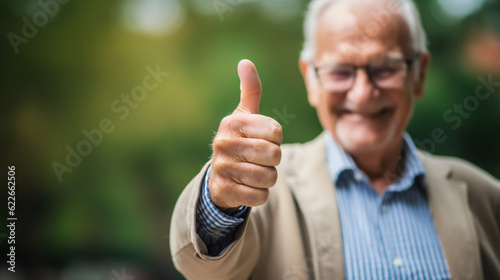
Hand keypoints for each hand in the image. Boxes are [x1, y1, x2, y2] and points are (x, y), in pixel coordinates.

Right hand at [209, 59, 282, 210]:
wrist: (218, 177)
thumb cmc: (239, 141)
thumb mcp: (244, 116)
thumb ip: (250, 89)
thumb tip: (245, 62)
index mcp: (232, 122)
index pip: (276, 131)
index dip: (276, 138)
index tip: (263, 139)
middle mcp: (223, 143)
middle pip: (274, 154)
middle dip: (274, 160)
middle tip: (260, 159)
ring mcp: (222, 168)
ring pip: (269, 177)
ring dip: (268, 178)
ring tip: (255, 172)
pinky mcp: (224, 191)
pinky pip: (260, 196)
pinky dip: (260, 194)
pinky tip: (248, 187)